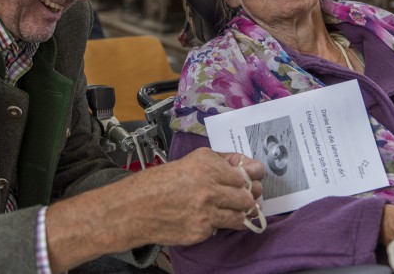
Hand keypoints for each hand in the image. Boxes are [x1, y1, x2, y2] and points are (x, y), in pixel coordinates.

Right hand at [44, 148, 264, 271]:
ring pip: (241, 216)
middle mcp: (209, 188)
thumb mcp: (190, 161)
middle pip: (248, 196)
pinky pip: (221, 228)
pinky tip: (208, 217)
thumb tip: (244, 164)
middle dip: (251, 196)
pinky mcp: (202, 231)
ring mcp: (206, 212)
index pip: (247, 172)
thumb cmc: (159, 182)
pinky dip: (218, 223)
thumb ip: (219, 161)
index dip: (255, 175)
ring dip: (240, 213)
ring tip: (233, 208)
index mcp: (207, 166)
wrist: (135, 207)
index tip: (258, 176)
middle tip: (248, 195)